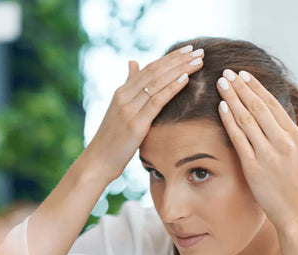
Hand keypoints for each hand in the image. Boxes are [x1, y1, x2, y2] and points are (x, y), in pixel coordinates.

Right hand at [83, 45, 204, 182]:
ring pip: (157, 83)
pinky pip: (156, 101)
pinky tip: (186, 79)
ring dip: (180, 70)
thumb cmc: (112, 139)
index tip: (188, 49)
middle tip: (199, 51)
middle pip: (155, 71)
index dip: (170, 57)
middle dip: (179, 60)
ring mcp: (129, 109)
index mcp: (122, 92)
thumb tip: (133, 62)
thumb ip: (128, 86)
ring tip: (199, 61)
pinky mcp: (135, 124)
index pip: (150, 68)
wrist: (98, 161)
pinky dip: (172, 88)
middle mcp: (124, 96)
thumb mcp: (119, 109)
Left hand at [215, 69, 297, 229]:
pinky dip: (230, 121)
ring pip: (247, 119)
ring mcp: (268, 154)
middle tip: (226, 72)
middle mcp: (283, 142)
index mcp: (294, 136)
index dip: (256, 88)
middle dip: (241, 88)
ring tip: (221, 83)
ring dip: (233, 98)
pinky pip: (239, 139)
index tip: (243, 74)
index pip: (272, 104)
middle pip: (258, 107)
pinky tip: (221, 107)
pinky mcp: (254, 167)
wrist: (297, 213)